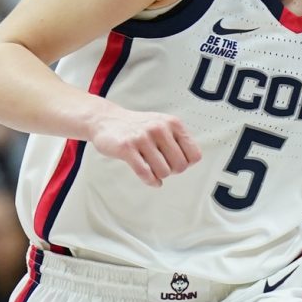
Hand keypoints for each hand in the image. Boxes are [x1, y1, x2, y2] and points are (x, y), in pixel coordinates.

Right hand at [86, 102, 201, 186]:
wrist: (106, 120)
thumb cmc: (138, 127)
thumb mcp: (163, 125)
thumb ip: (178, 141)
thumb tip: (189, 163)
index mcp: (173, 123)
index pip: (194, 155)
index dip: (186, 163)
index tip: (175, 162)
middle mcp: (159, 128)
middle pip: (180, 166)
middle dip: (172, 171)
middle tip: (161, 166)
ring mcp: (142, 137)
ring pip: (163, 172)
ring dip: (158, 175)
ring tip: (151, 167)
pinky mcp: (127, 148)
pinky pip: (145, 173)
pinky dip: (150, 181)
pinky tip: (150, 180)